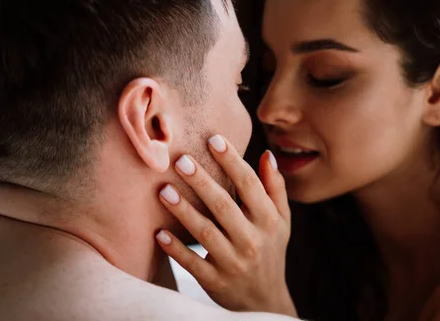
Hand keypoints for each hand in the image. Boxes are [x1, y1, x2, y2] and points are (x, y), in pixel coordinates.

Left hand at [155, 135, 295, 316]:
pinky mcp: (215, 282)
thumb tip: (267, 155)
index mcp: (269, 220)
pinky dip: (176, 249)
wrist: (265, 300)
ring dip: (183, 211)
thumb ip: (274, 188)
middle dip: (201, 181)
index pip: (249, 185)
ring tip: (164, 190)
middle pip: (224, 205)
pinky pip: (193, 263)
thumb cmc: (270, 249)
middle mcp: (252, 240)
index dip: (232, 161)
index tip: (213, 139)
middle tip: (180, 159)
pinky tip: (159, 233)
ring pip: (205, 233)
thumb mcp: (281, 220)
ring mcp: (233, 263)